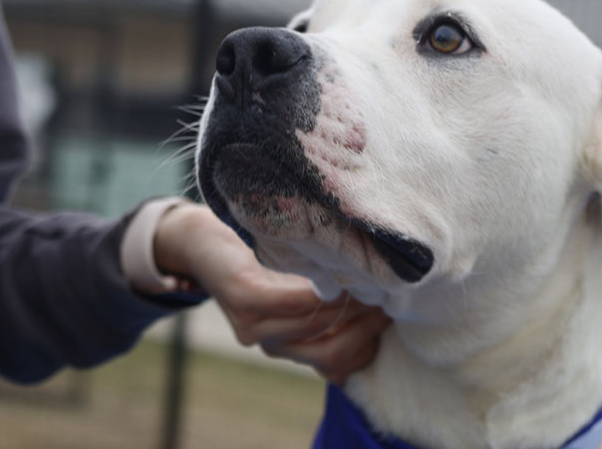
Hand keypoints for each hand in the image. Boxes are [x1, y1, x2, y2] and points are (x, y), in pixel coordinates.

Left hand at [153, 202, 390, 383]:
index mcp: (290, 345)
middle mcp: (273, 343)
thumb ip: (337, 303)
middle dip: (367, 326)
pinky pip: (293, 303)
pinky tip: (338, 274)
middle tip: (388, 295)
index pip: (342, 364)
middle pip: (334, 352)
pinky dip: (321, 291)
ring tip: (371, 278)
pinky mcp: (244, 299)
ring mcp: (254, 325)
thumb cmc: (268, 257)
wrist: (207, 237)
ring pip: (318, 326)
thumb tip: (387, 309)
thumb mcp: (306, 284)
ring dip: (350, 303)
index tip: (394, 310)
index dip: (371, 340)